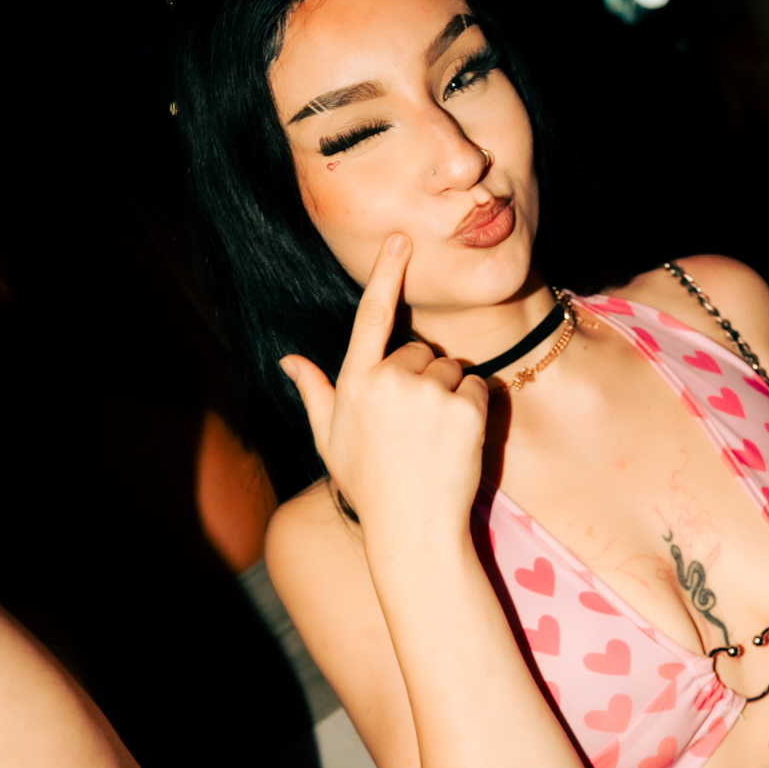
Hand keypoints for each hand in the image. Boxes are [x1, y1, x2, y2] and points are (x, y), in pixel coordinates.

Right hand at [279, 232, 489, 531]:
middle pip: (420, 352)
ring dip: (449, 395)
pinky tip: (457, 442)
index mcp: (355, 382)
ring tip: (433, 438)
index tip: (400, 239)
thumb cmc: (369, 486)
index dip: (386, 274)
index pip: (370, 316)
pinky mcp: (464, 408)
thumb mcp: (330, 440)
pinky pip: (479, 388)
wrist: (412, 528)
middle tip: (414, 428)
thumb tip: (289, 361)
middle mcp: (389, 380)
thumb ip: (315, 393)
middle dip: (423, 379)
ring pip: (452, 369)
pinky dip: (474, 409)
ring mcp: (428, 393)